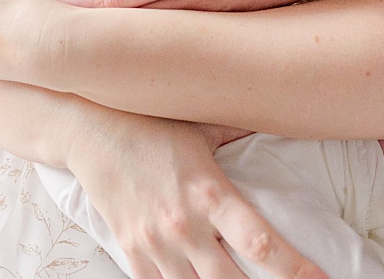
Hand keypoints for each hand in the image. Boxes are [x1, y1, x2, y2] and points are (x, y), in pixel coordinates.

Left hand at [43, 0, 335, 9]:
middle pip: (115, 1)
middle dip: (78, 5)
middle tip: (51, 5)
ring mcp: (206, 1)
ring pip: (144, 22)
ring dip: (107, 23)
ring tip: (79, 23)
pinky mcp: (227, 17)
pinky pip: (179, 28)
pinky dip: (149, 31)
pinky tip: (132, 32)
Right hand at [65, 113, 326, 278]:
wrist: (87, 129)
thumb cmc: (149, 124)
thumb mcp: (200, 125)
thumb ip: (240, 132)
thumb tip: (281, 119)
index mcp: (209, 192)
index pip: (261, 243)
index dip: (295, 270)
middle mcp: (184, 224)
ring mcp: (154, 243)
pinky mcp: (131, 250)